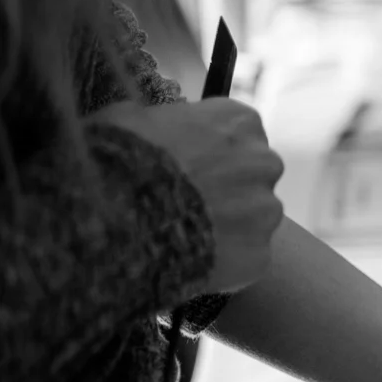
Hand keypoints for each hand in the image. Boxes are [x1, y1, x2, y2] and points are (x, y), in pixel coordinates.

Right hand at [92, 100, 284, 294]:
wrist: (115, 218)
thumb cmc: (118, 158)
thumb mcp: (130, 119)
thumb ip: (162, 123)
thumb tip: (159, 130)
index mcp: (239, 122)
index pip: (236, 133)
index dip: (209, 152)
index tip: (185, 164)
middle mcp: (264, 161)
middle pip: (250, 175)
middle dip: (225, 188)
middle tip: (184, 203)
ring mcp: (266, 210)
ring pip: (252, 219)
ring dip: (226, 226)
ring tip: (181, 236)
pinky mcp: (259, 254)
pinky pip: (244, 257)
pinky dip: (223, 262)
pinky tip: (188, 262)